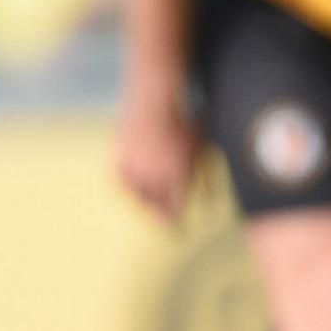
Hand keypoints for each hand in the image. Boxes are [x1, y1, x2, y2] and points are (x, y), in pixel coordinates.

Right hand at [114, 90, 200, 221]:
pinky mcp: (120, 156)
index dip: (176, 221)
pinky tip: (131, 192)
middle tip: (164, 226)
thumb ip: (204, 177)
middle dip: (161, 218)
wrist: (154, 99)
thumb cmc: (183, 122)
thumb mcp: (200, 150)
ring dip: (144, 205)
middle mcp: (155, 174)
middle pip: (156, 206)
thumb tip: (210, 203)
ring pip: (138, 196)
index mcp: (177, 174)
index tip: (178, 231)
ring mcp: (135, 166)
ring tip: (149, 209)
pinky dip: (126, 188)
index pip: (175, 207)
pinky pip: (120, 181)